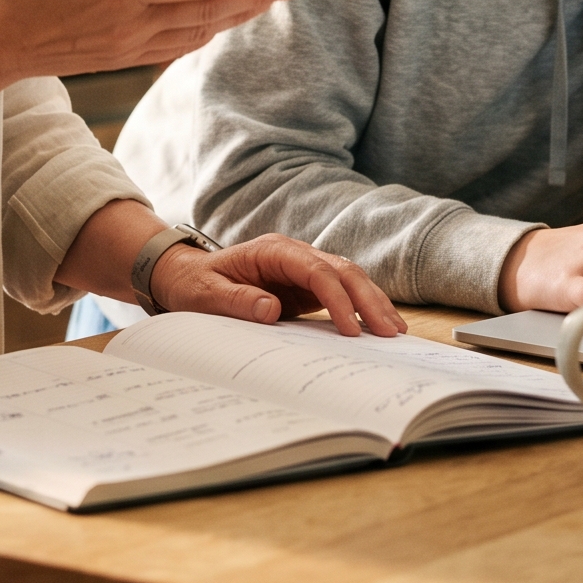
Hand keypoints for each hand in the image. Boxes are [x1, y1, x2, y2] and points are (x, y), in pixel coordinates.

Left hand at [149, 233, 403, 336]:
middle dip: (368, 299)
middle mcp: (294, 254)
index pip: (316, 270)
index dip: (336, 298)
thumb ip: (237, 300)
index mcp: (272, 251)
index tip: (350, 328)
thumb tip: (270, 309)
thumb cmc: (195, 284)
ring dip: (372, 301)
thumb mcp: (206, 295)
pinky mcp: (305, 284)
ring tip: (394, 331)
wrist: (188, 276)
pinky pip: (340, 292)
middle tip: (389, 332)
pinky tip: (376, 325)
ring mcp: (302, 268)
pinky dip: (360, 307)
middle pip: (342, 270)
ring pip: (348, 278)